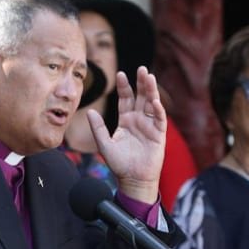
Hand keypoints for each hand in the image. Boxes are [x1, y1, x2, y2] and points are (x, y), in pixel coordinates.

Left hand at [88, 66, 166, 203]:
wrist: (133, 180)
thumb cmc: (119, 164)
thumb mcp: (104, 144)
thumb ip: (98, 128)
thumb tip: (89, 112)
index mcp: (126, 120)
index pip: (126, 99)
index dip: (124, 87)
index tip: (120, 74)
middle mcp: (139, 120)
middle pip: (141, 97)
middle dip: (141, 83)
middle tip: (141, 69)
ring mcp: (150, 126)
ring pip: (152, 104)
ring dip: (151, 91)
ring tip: (150, 77)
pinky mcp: (159, 135)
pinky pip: (160, 119)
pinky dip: (159, 110)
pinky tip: (155, 101)